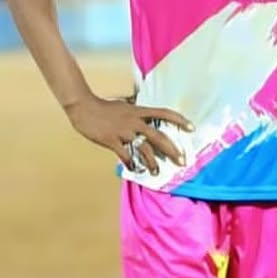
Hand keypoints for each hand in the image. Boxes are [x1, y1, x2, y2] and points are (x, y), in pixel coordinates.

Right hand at [65, 95, 193, 174]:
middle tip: (182, 161)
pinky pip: (124, 155)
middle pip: (159, 136)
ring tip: (157, 172)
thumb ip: (137, 112)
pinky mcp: (112, 140)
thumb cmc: (104, 107)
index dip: (179, 120)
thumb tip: (146, 113)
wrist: (84, 107)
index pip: (164, 113)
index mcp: (139, 111)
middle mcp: (135, 121)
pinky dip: (130, 163)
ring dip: (152, 162)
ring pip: (144, 149)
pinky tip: (134, 169)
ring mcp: (123, 131)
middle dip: (172, 150)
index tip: (192, 128)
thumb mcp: (125, 105)